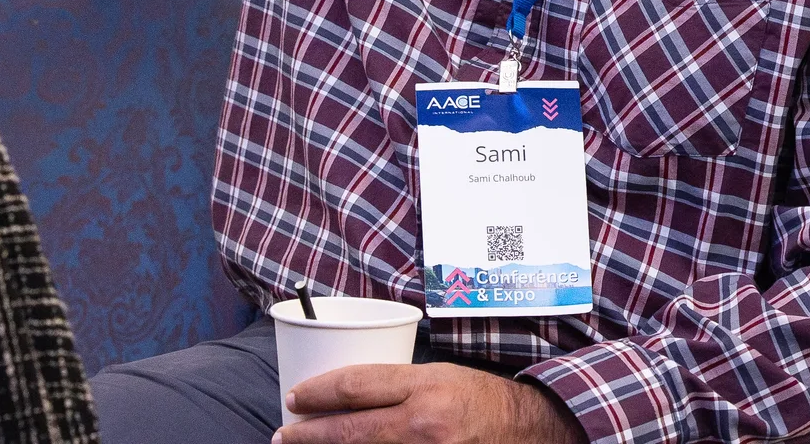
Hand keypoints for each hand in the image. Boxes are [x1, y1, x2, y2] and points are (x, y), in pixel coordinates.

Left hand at [279, 363, 585, 443]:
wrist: (527, 429)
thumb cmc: (479, 398)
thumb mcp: (439, 376)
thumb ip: (396, 385)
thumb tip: (344, 394)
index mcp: (426, 386)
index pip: (357, 386)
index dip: (318, 392)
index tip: (294, 398)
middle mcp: (424, 423)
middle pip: (350, 430)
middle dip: (308, 434)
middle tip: (283, 434)